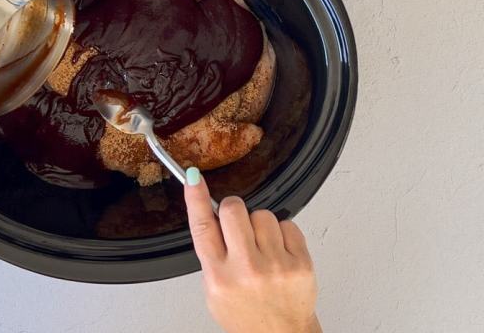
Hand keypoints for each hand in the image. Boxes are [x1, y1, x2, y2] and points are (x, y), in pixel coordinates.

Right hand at [184, 168, 320, 332]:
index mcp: (219, 276)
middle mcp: (247, 269)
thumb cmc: (246, 315)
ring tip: (261, 246)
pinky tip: (278, 251)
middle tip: (236, 225)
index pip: (203, 227)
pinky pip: (288, 224)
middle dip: (232, 210)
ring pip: (262, 214)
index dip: (195, 198)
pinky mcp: (301, 262)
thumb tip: (208, 213)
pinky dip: (282, 233)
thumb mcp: (214, 290)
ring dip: (259, 224)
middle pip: (233, 210)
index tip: (193, 178)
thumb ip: (212, 254)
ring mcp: (276, 265)